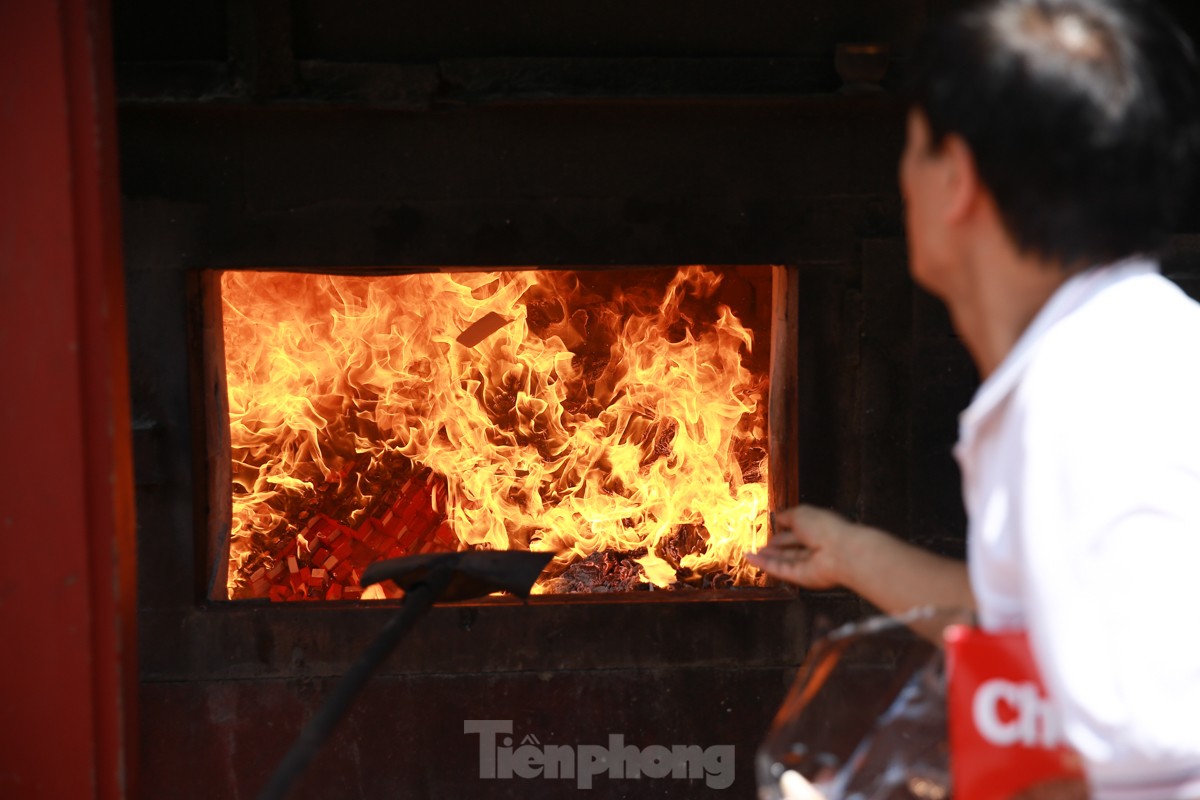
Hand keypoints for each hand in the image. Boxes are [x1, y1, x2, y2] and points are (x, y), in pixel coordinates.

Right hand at [745, 504, 860, 590]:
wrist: (840, 551)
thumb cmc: (825, 528)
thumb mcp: (801, 513)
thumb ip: (786, 515)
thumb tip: (777, 516)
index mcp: (817, 529)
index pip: (797, 531)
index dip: (783, 530)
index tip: (771, 528)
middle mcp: (813, 547)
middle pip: (790, 548)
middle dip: (775, 546)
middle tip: (760, 544)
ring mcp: (807, 563)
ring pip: (784, 560)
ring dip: (768, 557)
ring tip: (752, 552)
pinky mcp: (800, 576)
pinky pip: (780, 570)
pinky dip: (765, 565)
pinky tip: (752, 559)